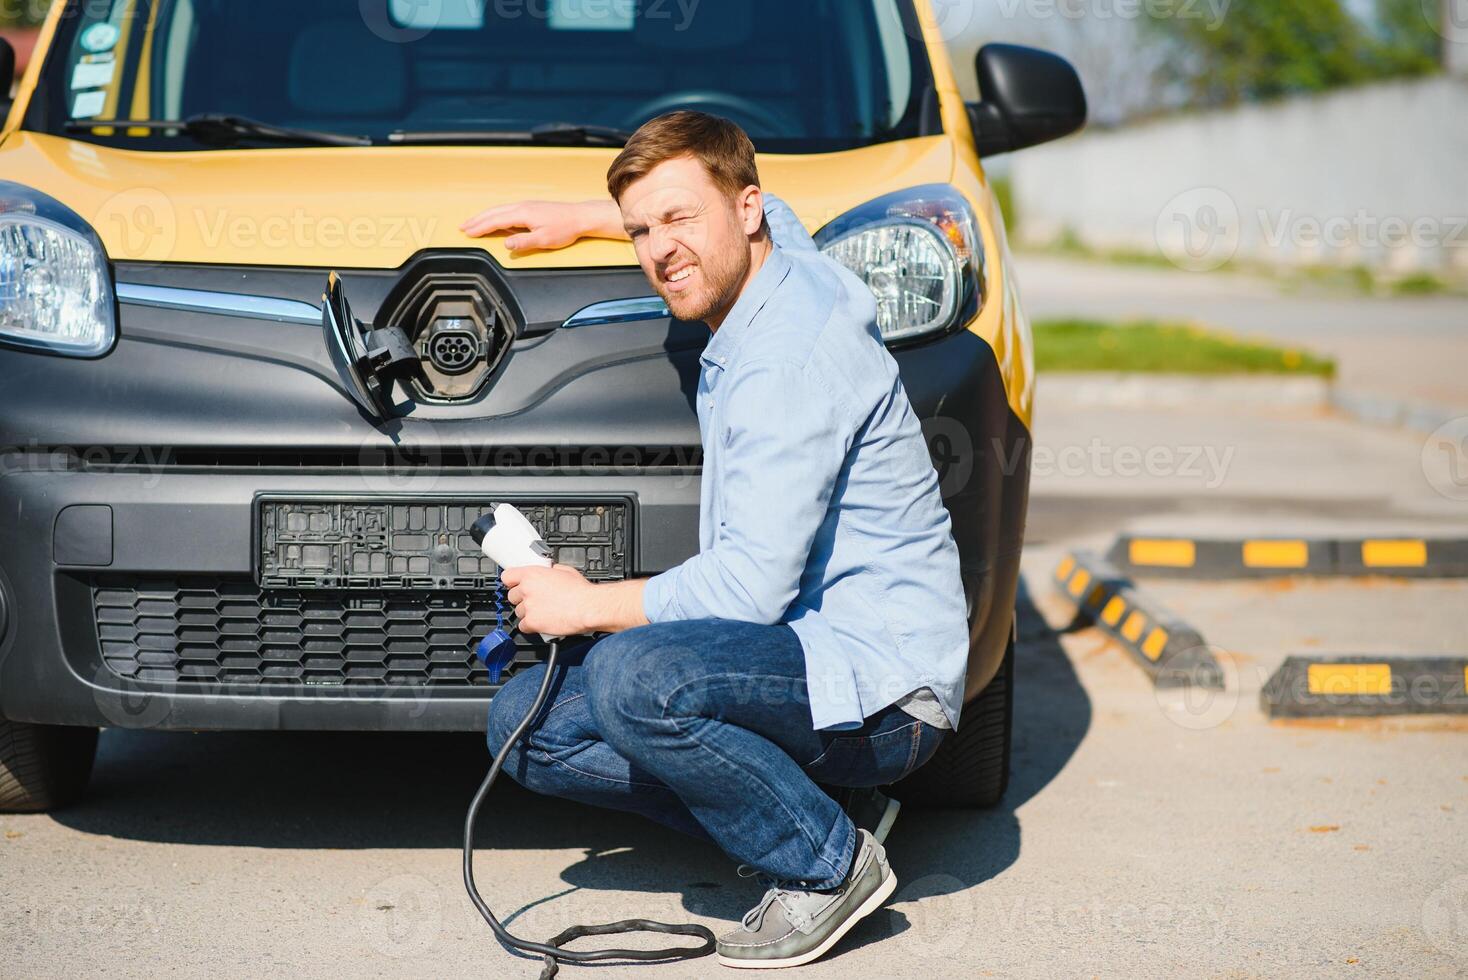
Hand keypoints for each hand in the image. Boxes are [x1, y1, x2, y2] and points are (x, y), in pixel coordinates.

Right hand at [459, 200, 623, 250]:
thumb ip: (523, 242)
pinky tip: (494, 219)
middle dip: (477, 220)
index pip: (495, 221)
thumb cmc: (564, 229)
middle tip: (463, 227)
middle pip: (493, 213)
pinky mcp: (530, 207)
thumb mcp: (544, 240)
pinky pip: (506, 209)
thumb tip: (506, 244)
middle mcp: (521, 206)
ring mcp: (526, 205)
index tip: (468, 233)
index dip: (480, 228)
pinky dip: (495, 214)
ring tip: (473, 222)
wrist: (580, 217)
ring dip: (484, 216)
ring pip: (499, 209)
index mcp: (522, 214)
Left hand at [501, 563, 597, 635]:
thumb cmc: (581, 591)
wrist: (589, 607)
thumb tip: (549, 572)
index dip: (512, 582)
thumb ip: (551, 571)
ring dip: (528, 613)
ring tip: (543, 612)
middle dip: (522, 598)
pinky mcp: (532, 623)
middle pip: (512, 596)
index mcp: (532, 574)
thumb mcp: (565, 570)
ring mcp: (528, 607)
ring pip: (518, 612)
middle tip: (535, 600)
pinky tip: (542, 622)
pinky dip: (531, 626)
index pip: (507, 576)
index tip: (516, 585)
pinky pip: (523, 626)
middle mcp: (527, 590)